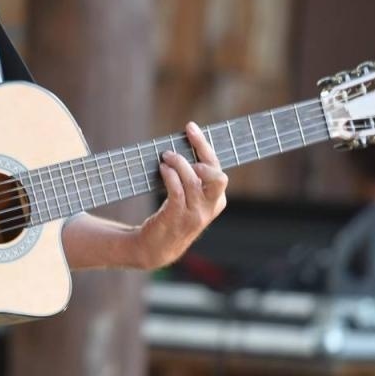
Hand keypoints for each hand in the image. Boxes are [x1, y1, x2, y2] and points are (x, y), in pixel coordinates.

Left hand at [137, 122, 227, 266]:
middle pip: (217, 177)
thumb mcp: (189, 199)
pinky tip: (163, 169)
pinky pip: (177, 191)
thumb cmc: (172, 216)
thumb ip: (192, 179)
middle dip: (201, 154)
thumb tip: (182, 146)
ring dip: (178, 163)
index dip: (204, 146)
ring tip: (166, 157)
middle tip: (180, 147)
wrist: (157, 248)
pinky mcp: (176, 218)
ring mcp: (194, 214)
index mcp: (217, 200)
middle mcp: (209, 207)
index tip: (190, 128)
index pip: (217, 169)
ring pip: (193, 181)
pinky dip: (170, 176)